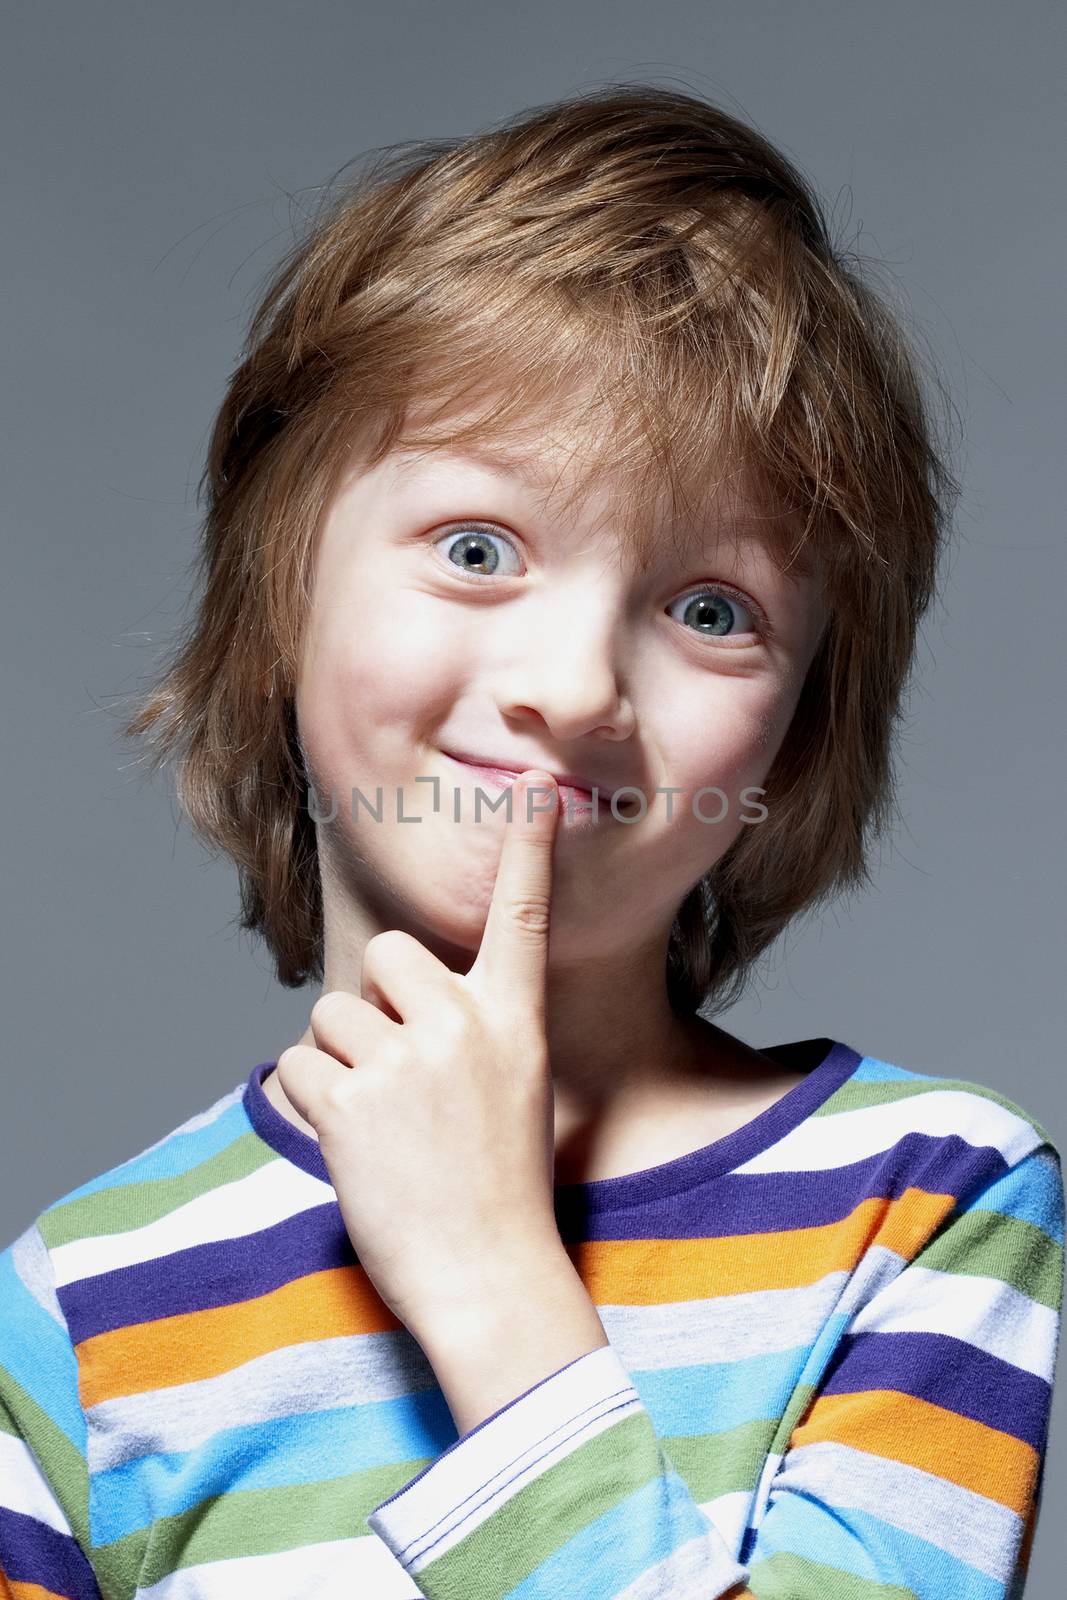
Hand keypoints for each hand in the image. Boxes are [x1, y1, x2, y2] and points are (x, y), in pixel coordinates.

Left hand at [274, 770, 565, 1340]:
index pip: (525, 916)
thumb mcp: (516, 1089)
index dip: (530, 848)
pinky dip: (313, 1104)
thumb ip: (474, 1030)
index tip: (538, 785)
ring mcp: (406, 1062)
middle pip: (387, 953)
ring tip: (381, 1122)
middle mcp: (463, 1026)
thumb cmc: (501, 1187)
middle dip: (375, 1000)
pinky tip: (352, 1146)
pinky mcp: (351, 1104)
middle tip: (396, 1067)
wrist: (490, 1278)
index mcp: (514, 1020)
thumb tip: (406, 995)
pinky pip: (301, 1067)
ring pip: (332, 1013)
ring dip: (340, 1061)